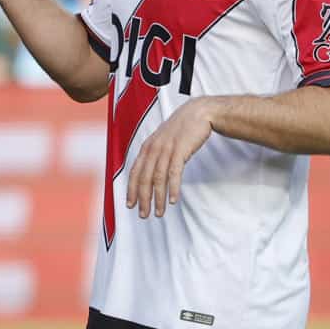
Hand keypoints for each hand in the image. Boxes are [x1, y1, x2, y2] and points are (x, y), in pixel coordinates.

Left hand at [127, 98, 217, 219]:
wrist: (199, 113)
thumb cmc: (182, 129)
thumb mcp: (164, 141)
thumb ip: (156, 155)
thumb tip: (150, 172)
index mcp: (147, 147)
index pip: (135, 173)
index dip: (131, 190)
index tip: (130, 205)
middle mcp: (153, 149)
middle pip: (144, 179)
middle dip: (142, 199)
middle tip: (143, 215)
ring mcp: (166, 150)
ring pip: (157, 179)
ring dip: (157, 198)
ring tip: (158, 212)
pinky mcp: (180, 151)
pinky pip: (174, 173)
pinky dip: (172, 188)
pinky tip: (172, 200)